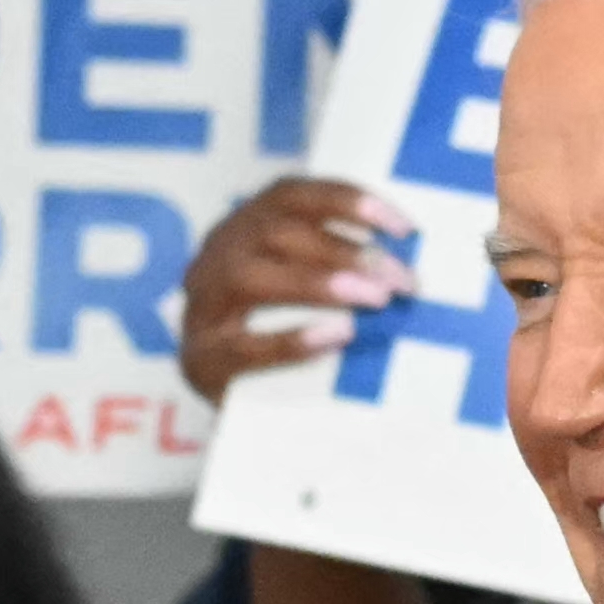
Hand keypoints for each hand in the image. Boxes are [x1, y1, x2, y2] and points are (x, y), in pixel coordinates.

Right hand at [176, 176, 416, 401]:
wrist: (237, 408)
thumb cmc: (285, 333)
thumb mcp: (304, 287)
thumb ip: (336, 265)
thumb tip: (403, 263)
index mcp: (243, 228)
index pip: (289, 195)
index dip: (346, 201)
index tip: (402, 227)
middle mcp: (215, 256)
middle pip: (274, 234)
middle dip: (345, 251)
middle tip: (401, 280)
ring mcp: (201, 308)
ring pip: (249, 277)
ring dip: (318, 283)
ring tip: (375, 299)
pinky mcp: (200, 360)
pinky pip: (242, 346)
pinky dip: (292, 339)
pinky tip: (337, 336)